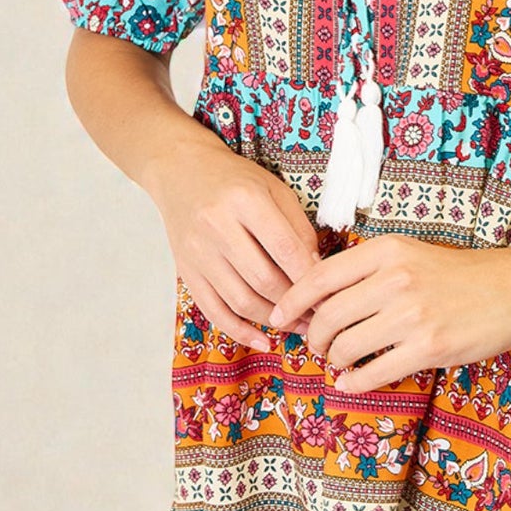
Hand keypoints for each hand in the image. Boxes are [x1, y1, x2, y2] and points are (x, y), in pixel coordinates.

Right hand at [146, 145, 318, 351]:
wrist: (180, 170)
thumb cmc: (234, 179)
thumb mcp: (273, 189)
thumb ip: (297, 228)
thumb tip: (317, 271)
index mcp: (245, 200)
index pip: (284, 249)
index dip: (310, 278)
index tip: (330, 294)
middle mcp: (217, 226)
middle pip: (263, 280)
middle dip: (295, 305)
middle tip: (318, 316)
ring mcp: (198, 252)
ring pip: (240, 300)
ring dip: (273, 321)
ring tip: (298, 326)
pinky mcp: (186, 271)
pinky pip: (214, 310)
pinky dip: (240, 331)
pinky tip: (262, 340)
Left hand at [266, 233, 510, 391]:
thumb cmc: (459, 274)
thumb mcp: (410, 254)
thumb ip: (367, 270)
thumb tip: (316, 298)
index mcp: (387, 250)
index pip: (319, 276)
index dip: (291, 301)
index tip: (278, 317)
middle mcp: (396, 279)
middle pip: (326, 317)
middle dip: (313, 338)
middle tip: (316, 347)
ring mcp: (412, 315)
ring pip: (345, 347)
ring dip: (332, 360)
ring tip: (337, 362)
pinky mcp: (429, 348)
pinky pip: (372, 373)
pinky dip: (353, 382)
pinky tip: (351, 381)